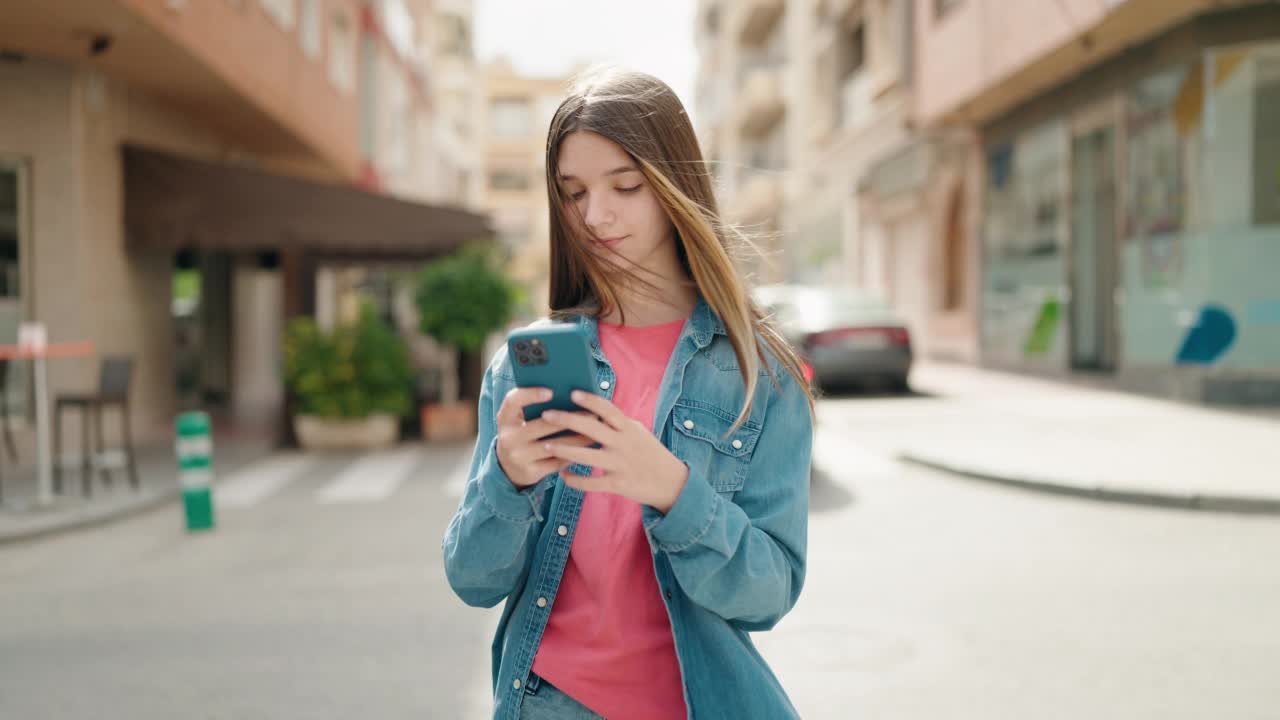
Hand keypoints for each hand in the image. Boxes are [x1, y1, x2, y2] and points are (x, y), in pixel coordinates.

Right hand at [495, 387, 595, 488]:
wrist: (510, 468)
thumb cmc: (522, 434)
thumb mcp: (519, 420)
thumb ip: (534, 407)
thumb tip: (569, 394)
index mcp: (504, 419)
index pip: (513, 401)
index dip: (531, 395)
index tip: (551, 391)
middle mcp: (508, 438)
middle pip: (541, 425)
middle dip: (570, 418)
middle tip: (592, 413)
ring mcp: (519, 457)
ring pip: (554, 445)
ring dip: (578, 438)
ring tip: (596, 430)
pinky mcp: (531, 471)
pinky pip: (558, 461)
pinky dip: (575, 453)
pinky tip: (589, 447)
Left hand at [540, 390, 689, 513]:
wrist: (672, 483)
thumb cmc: (650, 454)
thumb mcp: (638, 433)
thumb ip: (618, 423)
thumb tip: (595, 409)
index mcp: (629, 428)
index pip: (608, 409)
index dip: (590, 400)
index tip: (572, 393)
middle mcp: (624, 443)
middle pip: (591, 428)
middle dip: (567, 420)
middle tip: (547, 414)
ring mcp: (620, 464)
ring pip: (586, 456)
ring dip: (563, 450)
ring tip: (545, 445)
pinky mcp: (618, 484)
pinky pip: (591, 483)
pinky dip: (575, 480)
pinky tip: (563, 475)